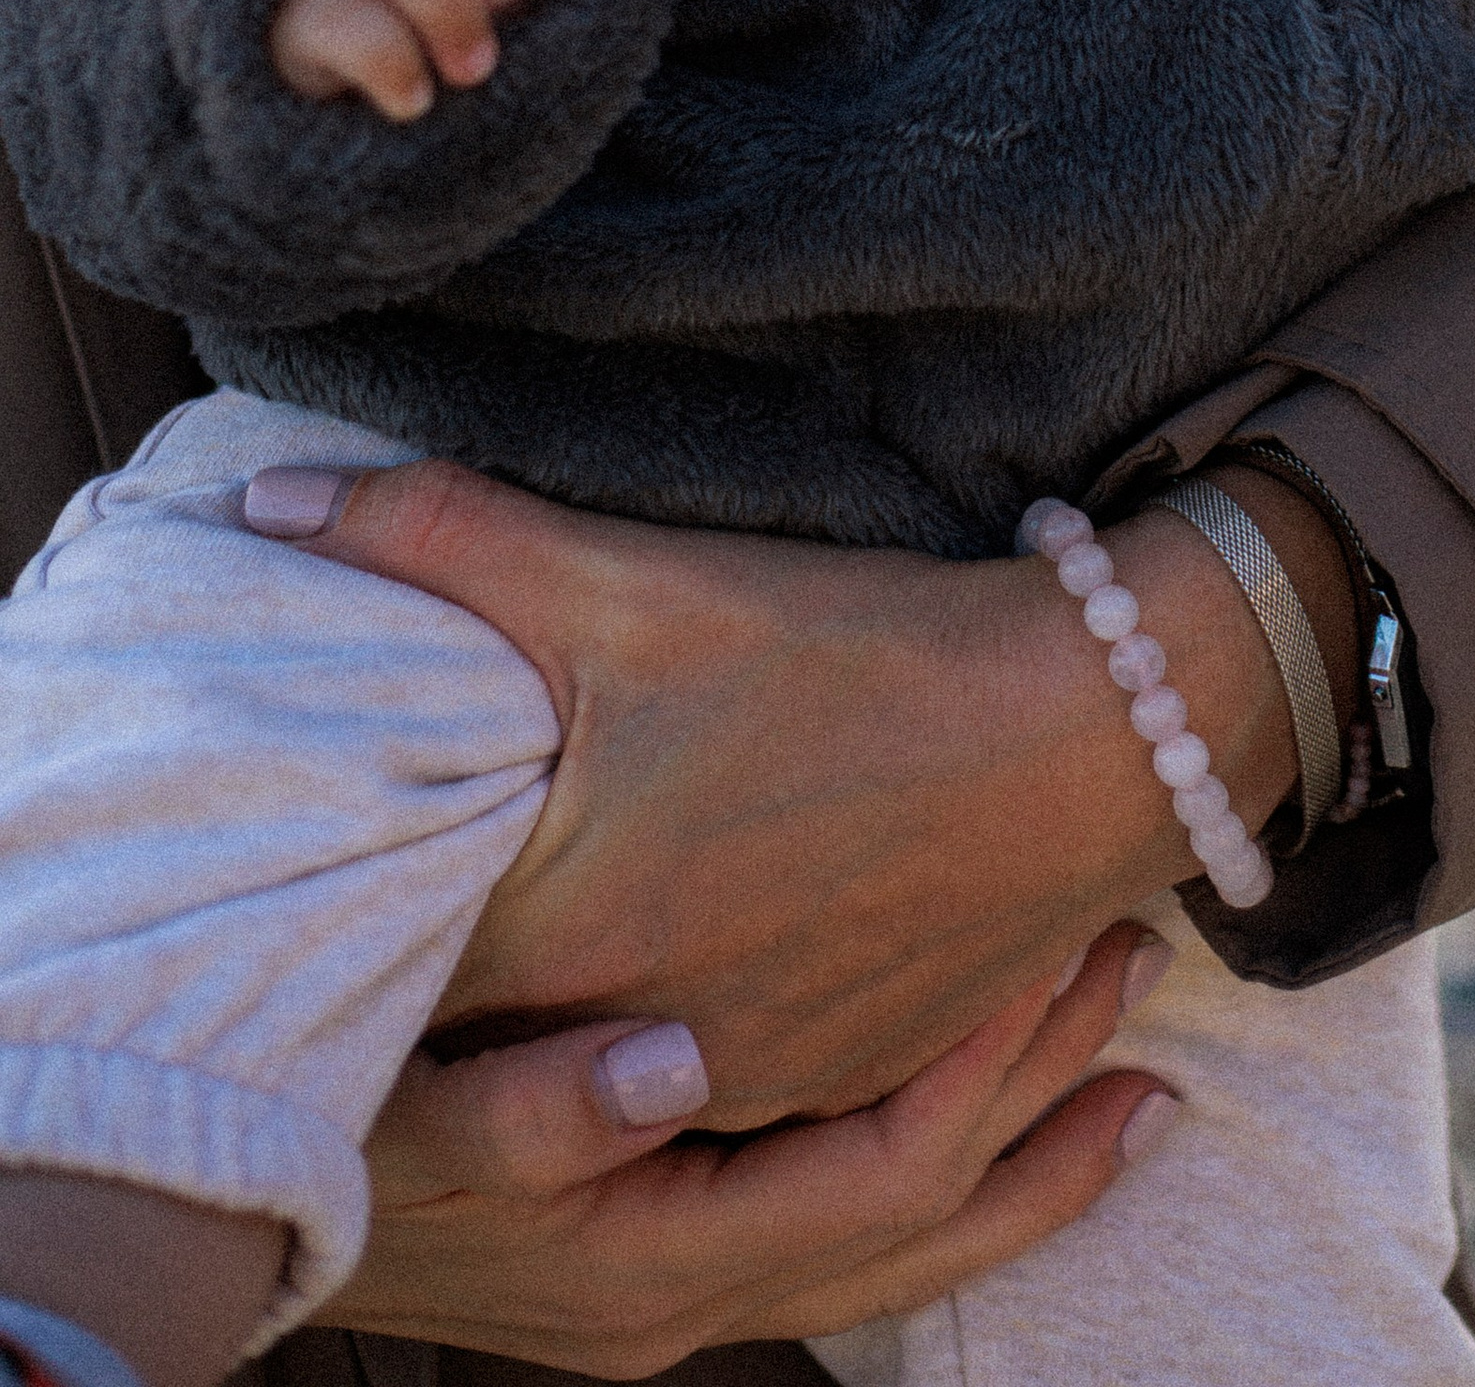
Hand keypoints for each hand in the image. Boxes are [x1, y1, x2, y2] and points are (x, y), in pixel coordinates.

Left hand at [249, 459, 1303, 1128]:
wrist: (1093, 732)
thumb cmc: (860, 652)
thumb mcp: (641, 579)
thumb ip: (443, 537)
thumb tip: (265, 505)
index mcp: (575, 928)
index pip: (390, 976)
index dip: (344, 935)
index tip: (313, 895)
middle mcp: (645, 1042)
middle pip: (491, 1043)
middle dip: (448, 987)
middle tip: (421, 905)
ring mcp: (750, 1077)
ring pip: (605, 1081)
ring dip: (568, 1025)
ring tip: (562, 923)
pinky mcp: (837, 1076)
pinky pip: (719, 1086)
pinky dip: (684, 1031)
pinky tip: (702, 939)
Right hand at [323, 943, 1171, 1362]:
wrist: (222, 1216)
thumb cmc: (335, 1136)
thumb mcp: (417, 1117)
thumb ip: (540, 1105)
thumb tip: (667, 1068)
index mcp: (664, 1254)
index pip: (890, 1166)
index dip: (996, 1064)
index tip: (1074, 940)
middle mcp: (696, 1298)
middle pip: (930, 1219)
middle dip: (1050, 1105)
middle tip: (1146, 972)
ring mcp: (684, 1292)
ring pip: (904, 1244)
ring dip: (1025, 1155)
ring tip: (1140, 1072)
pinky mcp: (664, 1258)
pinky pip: (850, 1231)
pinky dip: (945, 1180)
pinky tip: (990, 1121)